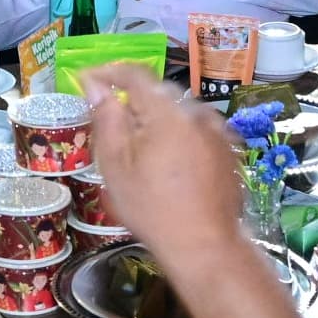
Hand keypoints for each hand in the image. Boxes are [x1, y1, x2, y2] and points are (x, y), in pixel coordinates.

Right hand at [78, 66, 246, 267]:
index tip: (88, 80)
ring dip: (160, 120)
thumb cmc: (152, 208)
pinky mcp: (229, 150)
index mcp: (166, 111)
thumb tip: (95, 85)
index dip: (109, 72)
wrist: (205, 244)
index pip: (135, 74)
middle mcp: (197, 112)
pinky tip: (172, 164)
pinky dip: (182, 137)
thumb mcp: (116, 165)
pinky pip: (199, 131)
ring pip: (180, 113)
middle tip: (112, 124)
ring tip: (143, 150)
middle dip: (134, 101)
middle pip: (159, 93)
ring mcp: (218, 131)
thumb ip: (106, 118)